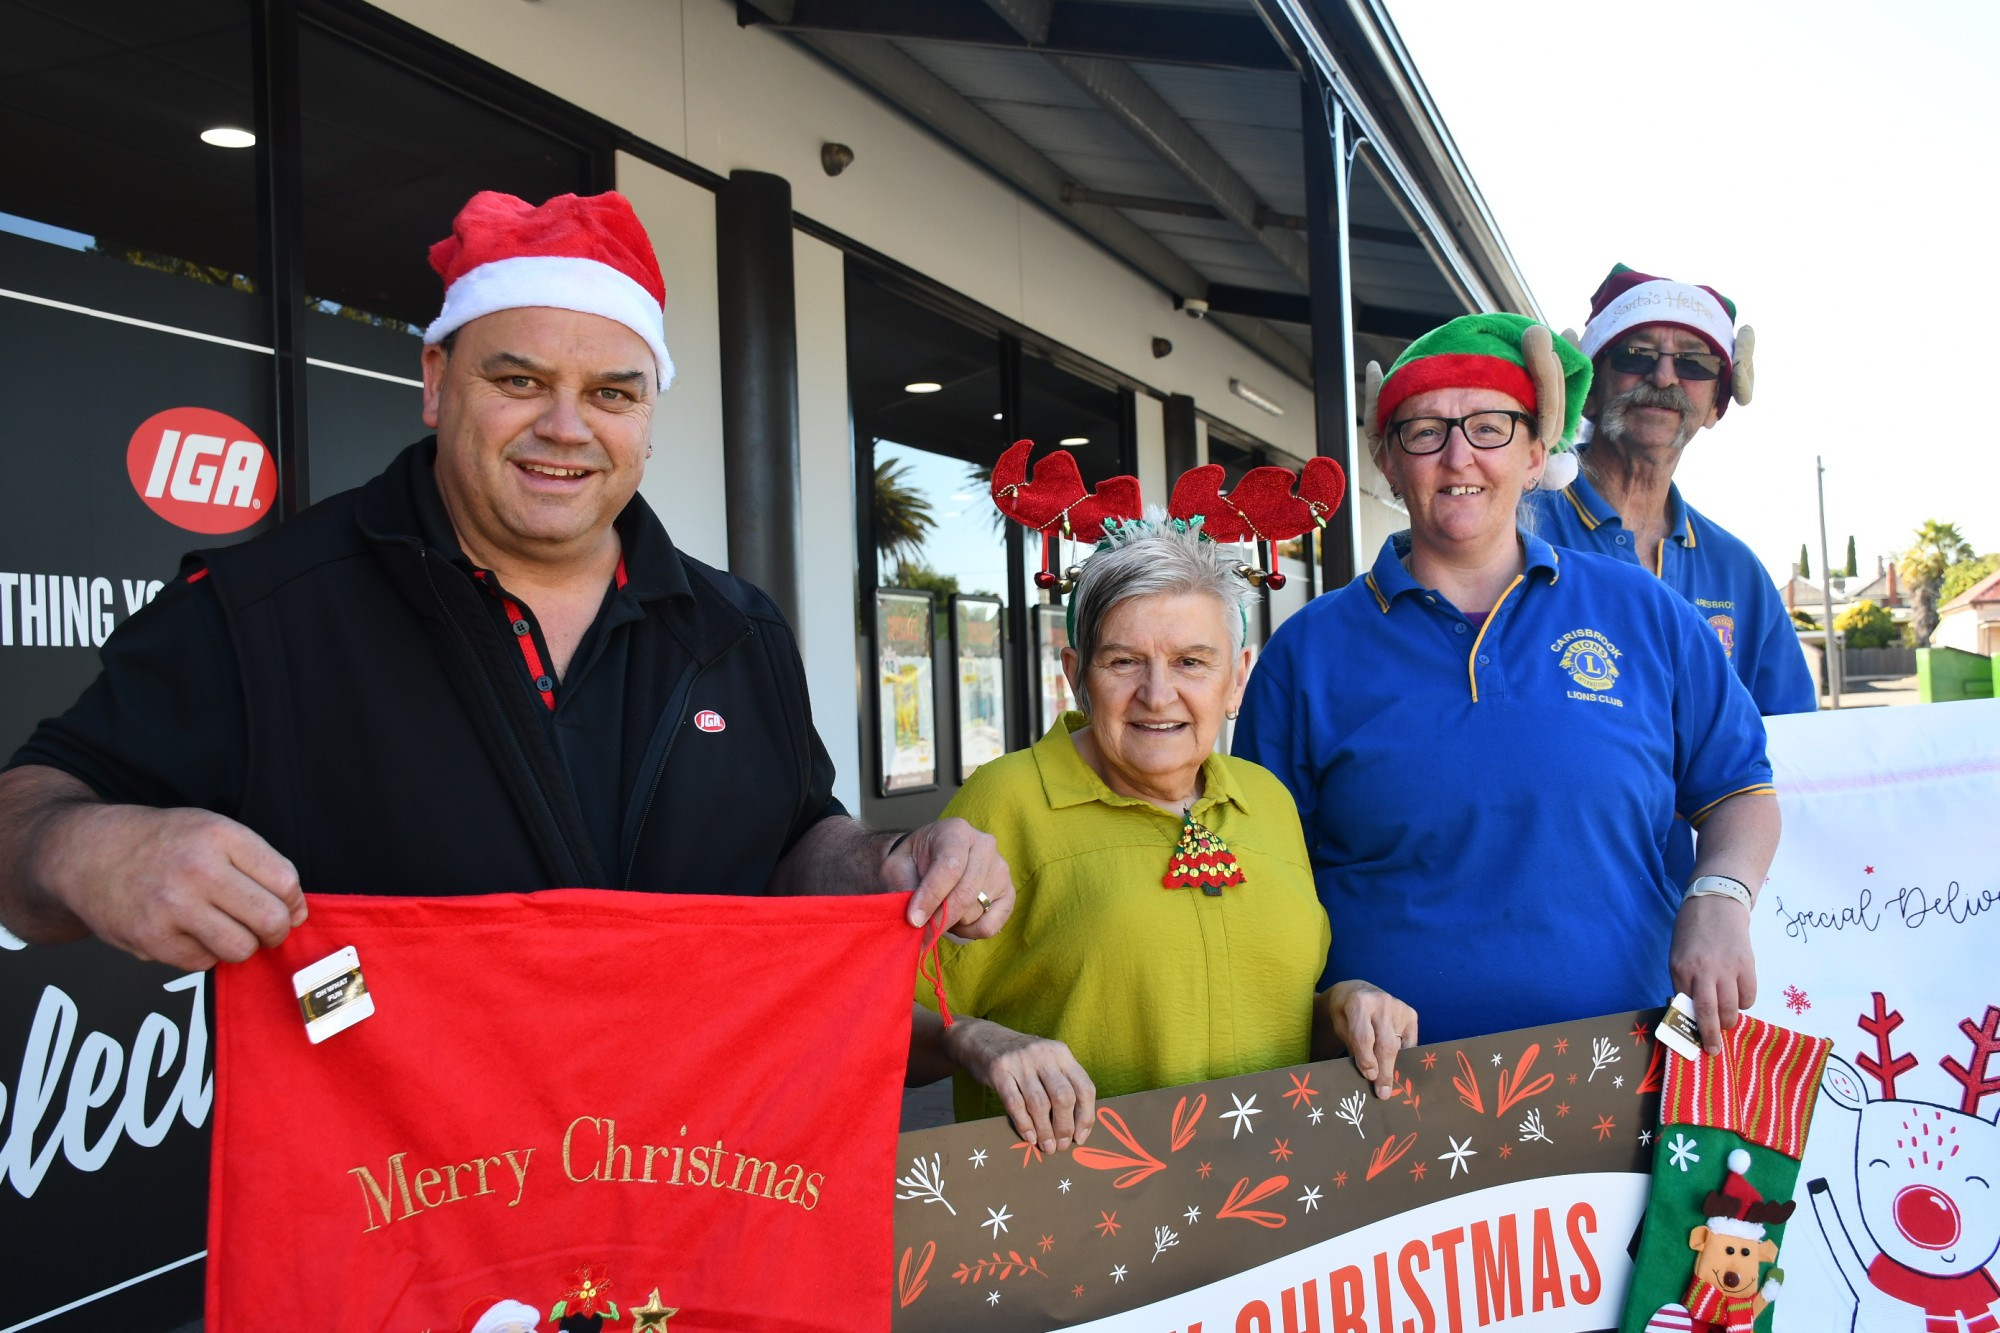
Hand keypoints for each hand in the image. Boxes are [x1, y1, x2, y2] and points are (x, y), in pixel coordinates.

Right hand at [39, 803, 304, 969]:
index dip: (293, 902)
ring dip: (242, 946)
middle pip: (270, 919)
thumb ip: (258, 864)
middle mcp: (197, 869)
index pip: (285, 881)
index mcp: (220, 836)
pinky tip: (190, 934)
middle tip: (265, 930)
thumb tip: (297, 912)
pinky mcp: (151, 938)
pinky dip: (204, 955)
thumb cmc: (162, 844)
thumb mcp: (212, 830)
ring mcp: (172, 905)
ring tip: (227, 931)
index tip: (286, 908)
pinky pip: (203, 963)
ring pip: (240, 948)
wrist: (87, 853)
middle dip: (276, 931)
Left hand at [883, 818, 1013, 937]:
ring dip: (952, 921)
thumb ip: (903, 887)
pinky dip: (970, 931)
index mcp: (956, 831)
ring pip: (975, 911)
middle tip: (921, 931)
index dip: (931, 896)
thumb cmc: (913, 862)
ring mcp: (1001, 869)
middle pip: (966, 892)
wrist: (930, 860)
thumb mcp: (898, 867)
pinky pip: (991, 925)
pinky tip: (958, 922)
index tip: (914, 920)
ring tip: (940, 911)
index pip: (950, 867)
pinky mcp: (1009, 893)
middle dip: (940, 918)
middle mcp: (985, 845)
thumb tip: (914, 919)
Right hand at [944, 1017, 1094, 1152]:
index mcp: (1062, 1053)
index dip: (1086, 1116)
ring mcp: (1020, 1062)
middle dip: (1064, 1127)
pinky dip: (1024, 1124)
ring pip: (1039, 1104)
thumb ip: (1063, 1083)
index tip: (1080, 1137)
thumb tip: (1076, 1126)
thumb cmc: (1022, 1058)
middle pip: (1063, 1097)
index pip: (1084, 1087)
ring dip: (1045, 1131)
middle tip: (1062, 1146)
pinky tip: (1029, 1137)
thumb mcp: (1047, 1061)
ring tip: (1047, 1147)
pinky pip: (1015, 1104)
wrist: (982, 1039)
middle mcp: (1044, 1054)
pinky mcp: (999, 1071)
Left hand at [1322, 980, 1416, 1098]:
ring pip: (1398, 1046)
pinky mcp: (1411, 1014)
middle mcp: (1382, 1002)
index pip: (1364, 1037)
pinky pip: (1409, 1043)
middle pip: (1386, 1044)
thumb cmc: (1345, 1014)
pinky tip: (1397, 1068)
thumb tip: (1370, 1076)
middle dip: (1384, 1071)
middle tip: (1383, 1093)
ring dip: (1393, 1067)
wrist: (1357, 991)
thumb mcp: (1341, 1027)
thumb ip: (1353, 1046)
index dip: (1366, 1059)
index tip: (1369, 1077)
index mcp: (1359, 1003)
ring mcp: (1399, 1007)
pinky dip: (1403, 1057)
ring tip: (1389, 1085)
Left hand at [1671, 894, 1755, 1053]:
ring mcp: (1727, 968)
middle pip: (1707, 1013)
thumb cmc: (1693, 931)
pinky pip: (1749, 995)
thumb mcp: (1677, 955)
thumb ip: (1683, 981)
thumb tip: (1689, 1010)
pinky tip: (1739, 1000)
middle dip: (1710, 1036)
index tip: (1690, 1042)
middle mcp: (1703, 971)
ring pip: (1731, 1008)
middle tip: (1714, 1051)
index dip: (1688, 1026)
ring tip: (1726, 1023)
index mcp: (1680, 969)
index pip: (1683, 1006)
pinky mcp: (1746, 965)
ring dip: (1729, 1021)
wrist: (1716, 903)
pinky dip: (1745, 1004)